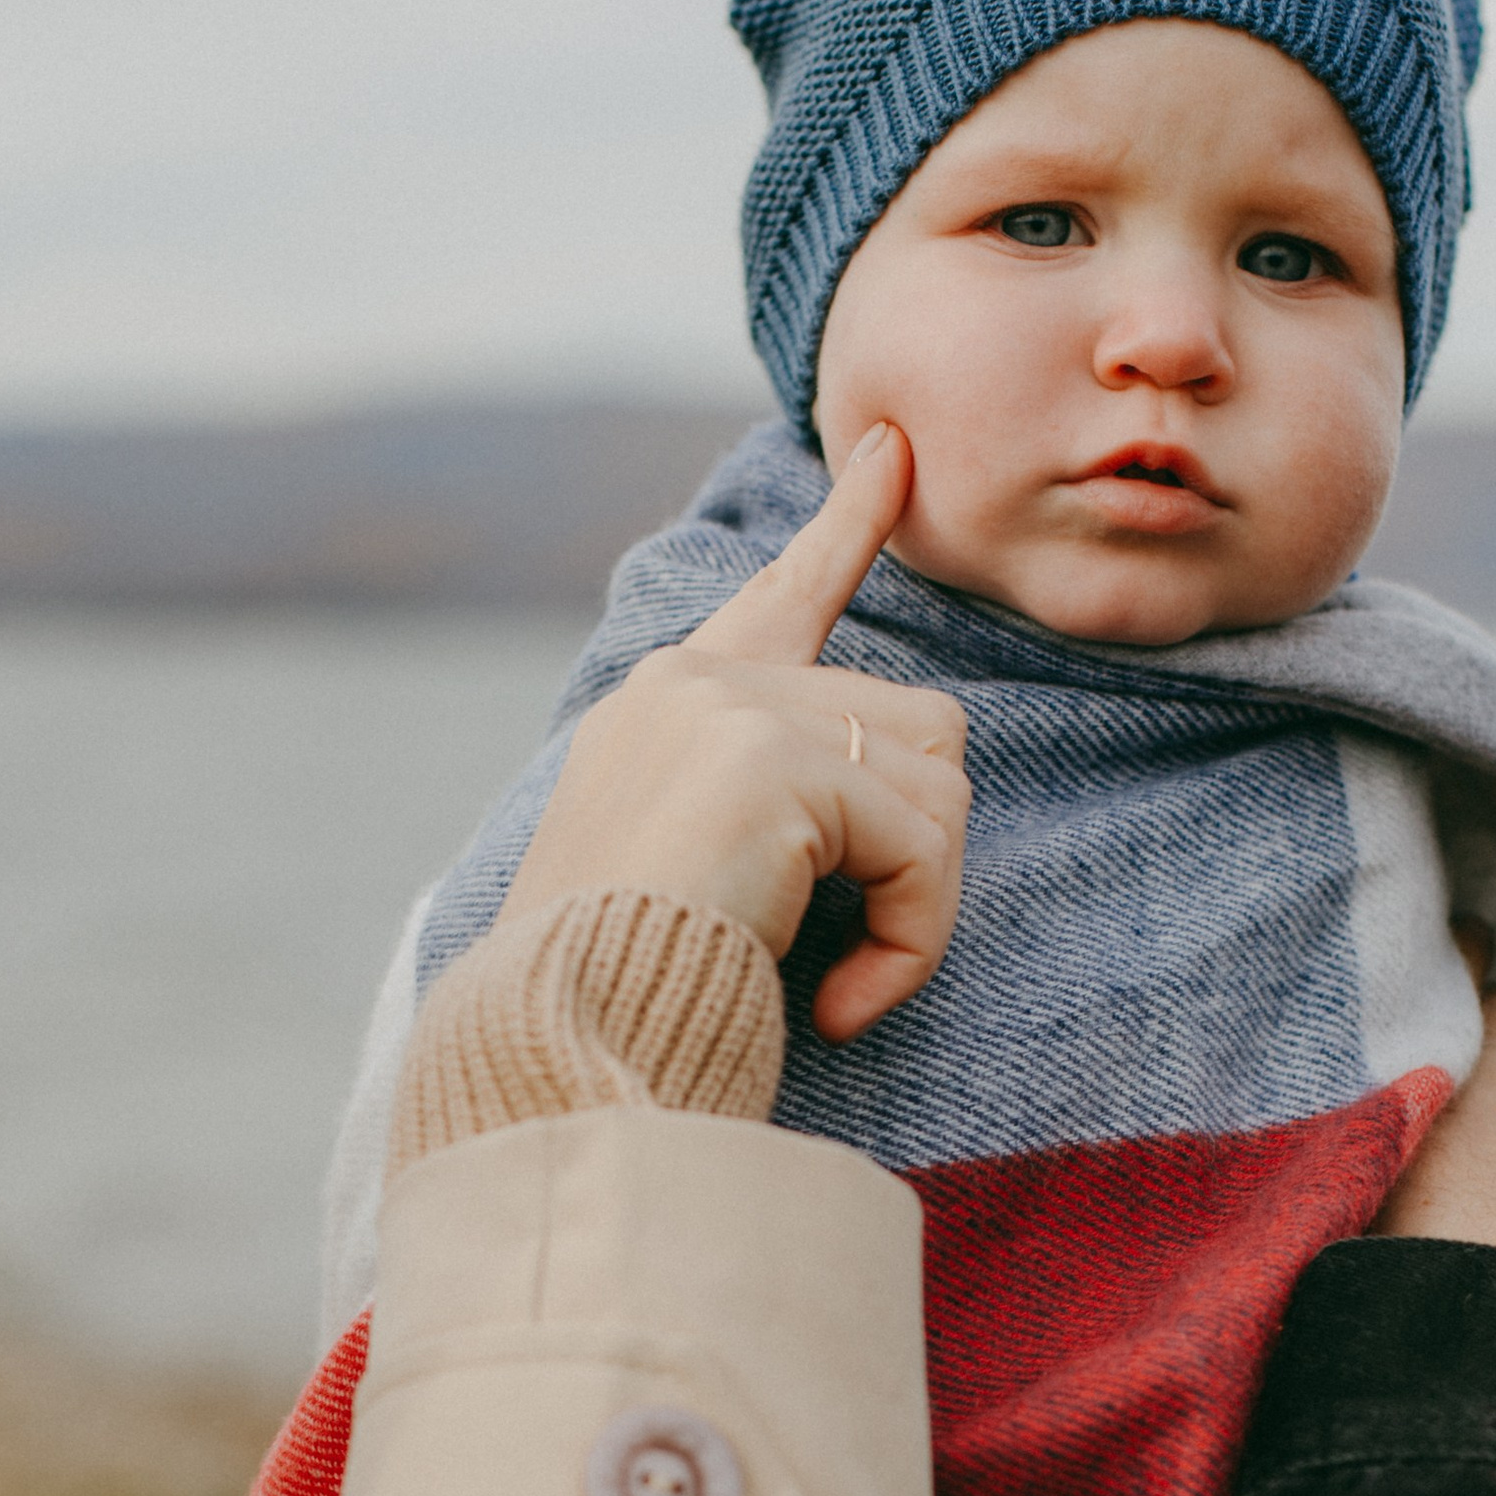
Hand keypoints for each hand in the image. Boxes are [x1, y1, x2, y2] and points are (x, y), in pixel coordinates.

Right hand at [503, 423, 969, 1041]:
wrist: (556, 1040)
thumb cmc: (618, 992)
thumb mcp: (685, 871)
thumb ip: (772, 800)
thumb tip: (918, 776)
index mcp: (666, 703)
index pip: (782, 598)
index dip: (846, 529)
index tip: (893, 455)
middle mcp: (697, 684)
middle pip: (917, 726)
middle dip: (918, 852)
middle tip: (859, 964)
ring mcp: (733, 712)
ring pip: (938, 783)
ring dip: (917, 905)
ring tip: (843, 986)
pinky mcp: (778, 766)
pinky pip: (923, 849)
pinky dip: (910, 943)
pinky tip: (840, 1006)